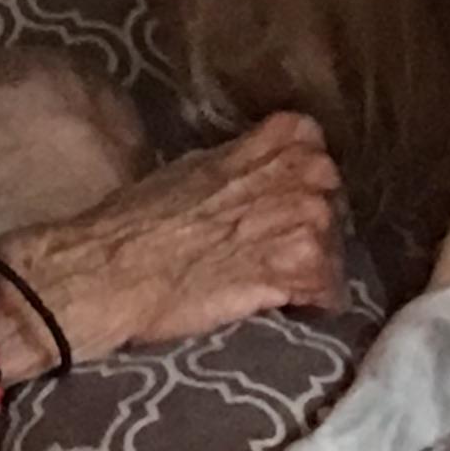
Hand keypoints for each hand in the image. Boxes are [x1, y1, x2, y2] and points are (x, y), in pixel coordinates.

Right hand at [0, 114, 343, 361]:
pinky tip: (290, 310)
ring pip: (334, 249)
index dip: (297, 178)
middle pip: (332, 199)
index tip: (282, 199)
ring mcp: (304, 222)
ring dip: (311, 269)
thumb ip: (240, 162)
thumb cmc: (139, 219)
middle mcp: (300, 174)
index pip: (314, 144)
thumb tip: (257, 169)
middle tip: (277, 249)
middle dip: (310, 225)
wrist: (115, 270)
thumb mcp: (193, 167)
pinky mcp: (299, 271)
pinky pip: (329, 293)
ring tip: (279, 285)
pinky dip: (313, 305)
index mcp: (274, 140)